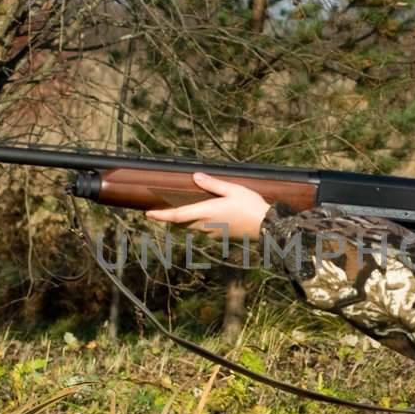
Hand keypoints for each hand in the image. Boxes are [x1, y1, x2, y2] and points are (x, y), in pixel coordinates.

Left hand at [145, 173, 271, 238]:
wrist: (266, 227)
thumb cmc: (251, 205)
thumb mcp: (233, 189)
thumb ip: (212, 184)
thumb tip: (195, 177)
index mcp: (207, 212)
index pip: (178, 215)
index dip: (161, 215)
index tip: (148, 214)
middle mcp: (206, 225)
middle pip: (182, 223)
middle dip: (171, 218)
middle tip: (160, 210)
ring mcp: (213, 233)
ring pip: (192, 228)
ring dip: (184, 221)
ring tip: (181, 211)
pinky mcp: (220, 237)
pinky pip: (204, 231)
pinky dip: (199, 224)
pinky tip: (206, 216)